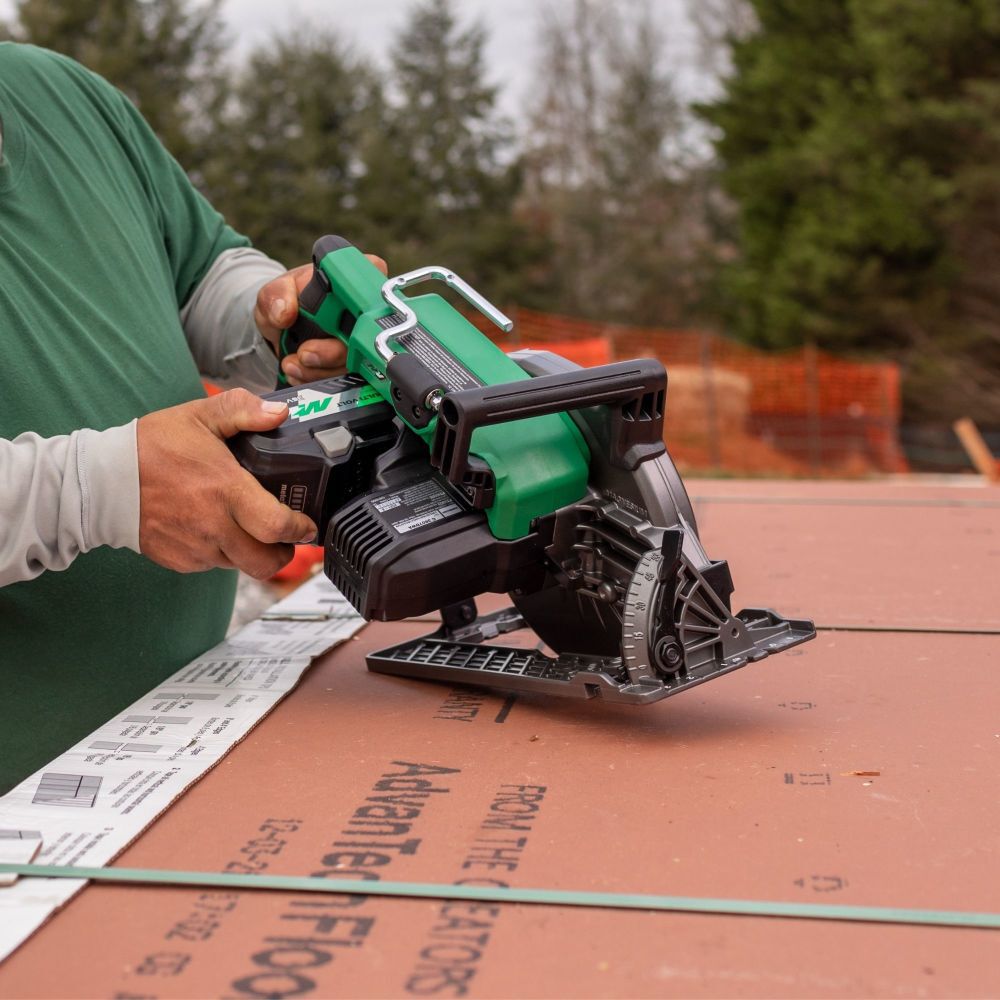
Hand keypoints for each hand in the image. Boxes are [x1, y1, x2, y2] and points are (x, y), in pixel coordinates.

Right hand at [137, 389, 316, 578]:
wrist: (100, 482)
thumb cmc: (150, 448)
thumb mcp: (198, 415)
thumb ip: (242, 410)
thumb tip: (280, 413)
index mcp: (226, 491)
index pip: (277, 526)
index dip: (300, 529)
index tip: (307, 524)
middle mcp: (215, 526)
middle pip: (266, 562)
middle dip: (284, 552)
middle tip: (285, 537)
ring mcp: (197, 548)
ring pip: (241, 565)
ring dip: (252, 552)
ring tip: (248, 529)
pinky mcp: (181, 560)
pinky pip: (213, 565)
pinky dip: (222, 553)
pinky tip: (215, 528)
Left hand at [255, 253, 387, 385]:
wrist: (282, 328)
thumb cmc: (286, 301)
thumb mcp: (274, 291)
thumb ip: (276, 295)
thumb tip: (285, 312)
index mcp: (356, 279)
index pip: (371, 292)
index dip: (358, 312)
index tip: (335, 325)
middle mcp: (366, 311)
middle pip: (364, 338)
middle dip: (332, 353)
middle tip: (304, 353)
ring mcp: (362, 341)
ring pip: (354, 364)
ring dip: (319, 370)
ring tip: (292, 363)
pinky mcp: (355, 365)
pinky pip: (344, 380)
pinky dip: (317, 380)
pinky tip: (299, 373)